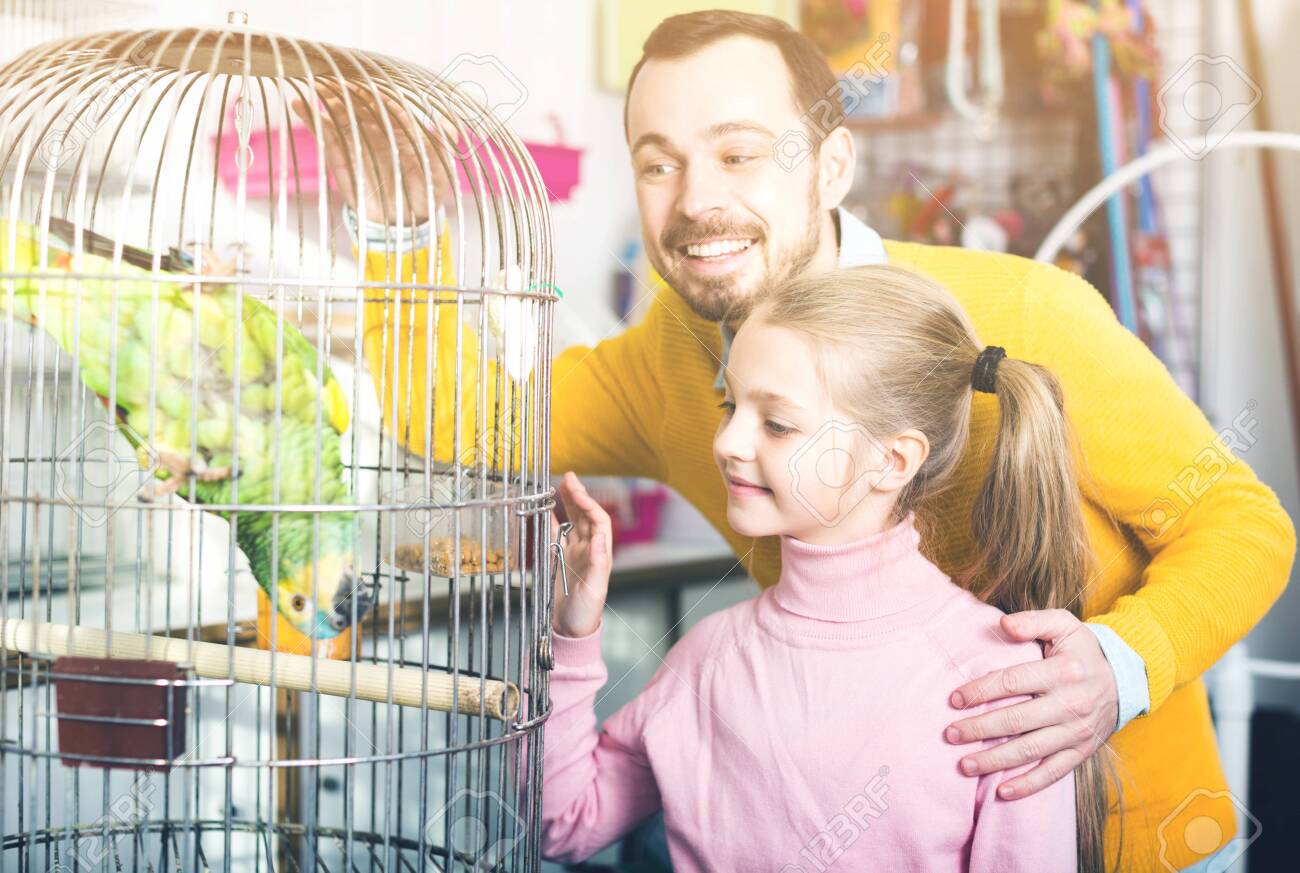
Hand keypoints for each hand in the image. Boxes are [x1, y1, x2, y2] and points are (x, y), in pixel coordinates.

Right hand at [290, 83, 451, 224]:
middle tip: (338, 76)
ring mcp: (357, 143)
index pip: (386, 103)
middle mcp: (377, 131)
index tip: (374, 91)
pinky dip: (312, 120)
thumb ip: (444, 147)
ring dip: (328, 99)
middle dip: (349, 89)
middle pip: (360, 103)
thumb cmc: (427, 191)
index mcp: (400, 128)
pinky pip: (325, 136)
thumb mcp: (441, 168)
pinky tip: (299, 105)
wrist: (406, 221)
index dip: (379, 96)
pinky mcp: (340, 158)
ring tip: (318, 85)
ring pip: (340, 114)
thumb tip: (454, 129)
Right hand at [551, 472, 612, 638]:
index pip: (597, 520)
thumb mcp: (595, 589)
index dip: (588, 504)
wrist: (571, 629)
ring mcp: (575, 553)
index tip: (576, 492)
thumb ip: (597, 563)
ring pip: (572, 520)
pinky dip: (553, 519)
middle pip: (585, 515)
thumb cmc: (586, 613)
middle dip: (578, 495)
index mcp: (600, 553)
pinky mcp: (561, 559)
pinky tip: (547, 508)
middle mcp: (589, 550)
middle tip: (568, 477)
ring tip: (560, 484)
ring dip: (568, 503)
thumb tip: (599, 537)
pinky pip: (557, 534)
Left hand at [943, 609, 1116, 798]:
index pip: (1013, 682)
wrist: (1125, 680)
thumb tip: (1003, 625)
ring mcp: (1077, 731)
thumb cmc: (1082, 650)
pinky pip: (1053, 773)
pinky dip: (1028, 785)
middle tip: (950, 734)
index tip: (955, 699)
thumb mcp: (1064, 625)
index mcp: (1064, 671)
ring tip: (964, 765)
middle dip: (980, 729)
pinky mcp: (1082, 751)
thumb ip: (1033, 621)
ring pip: (1030, 750)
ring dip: (995, 760)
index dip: (981, 690)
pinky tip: (1001, 792)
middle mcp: (1071, 704)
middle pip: (1017, 720)